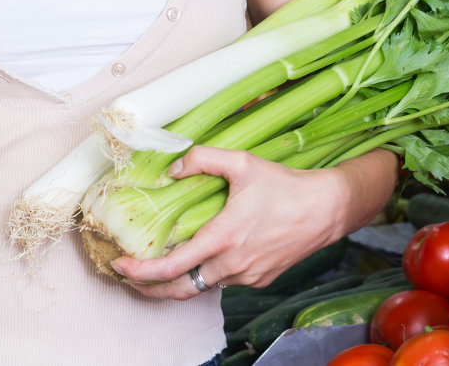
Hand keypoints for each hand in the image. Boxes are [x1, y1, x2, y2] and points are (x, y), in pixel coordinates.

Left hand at [110, 146, 348, 299]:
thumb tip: (172, 168)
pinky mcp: (260, 279)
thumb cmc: (286, 185)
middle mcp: (233, 264)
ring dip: (181, 279)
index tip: (120, 265)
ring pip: (204, 284)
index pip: (171, 267)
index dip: (140, 272)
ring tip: (162, 266)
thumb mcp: (242, 163)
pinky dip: (209, 272)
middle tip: (130, 279)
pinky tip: (205, 256)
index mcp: (223, 238)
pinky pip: (226, 280)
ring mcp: (247, 275)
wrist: (327, 209)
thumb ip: (203, 159)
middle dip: (150, 289)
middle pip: (180, 289)